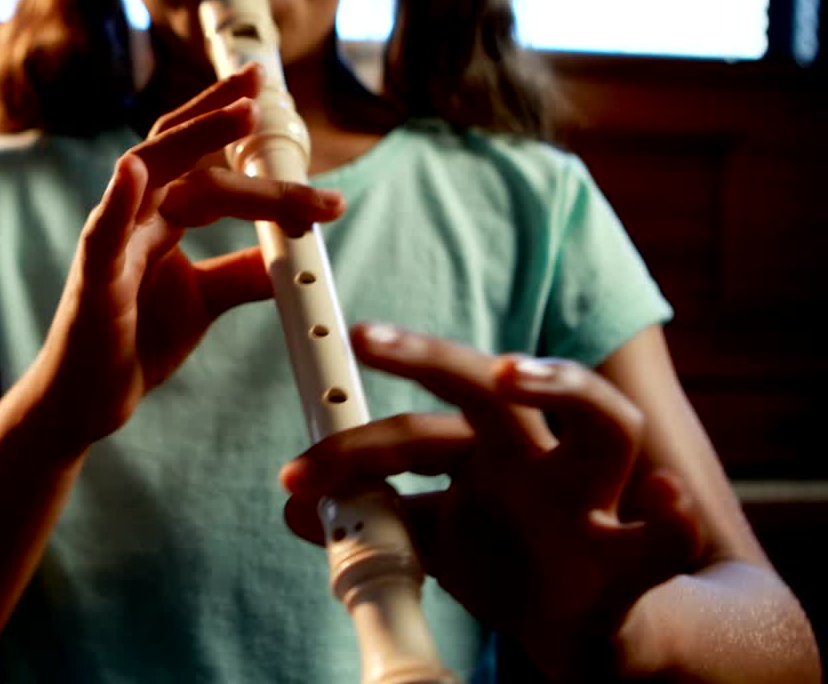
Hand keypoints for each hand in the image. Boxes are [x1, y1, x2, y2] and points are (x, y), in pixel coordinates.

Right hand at [32, 63, 344, 449]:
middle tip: (262, 86)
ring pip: (148, 175)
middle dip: (219, 114)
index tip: (268, 91)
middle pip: (178, 151)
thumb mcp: (205, 300)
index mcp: (160, 217)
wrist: (88, 401)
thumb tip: (293, 254)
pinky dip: (117, 203)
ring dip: (192, 140)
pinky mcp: (92, 281)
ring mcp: (110, 244)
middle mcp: (133, 218)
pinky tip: (133, 172)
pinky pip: (102, 234)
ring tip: (238, 112)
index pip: (199, 158)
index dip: (229, 124)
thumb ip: (242, 271)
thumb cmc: (136, 342)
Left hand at [279, 322, 703, 681]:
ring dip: (562, 385)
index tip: (294, 475)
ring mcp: (589, 501)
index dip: (352, 450)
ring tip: (507, 372)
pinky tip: (664, 504)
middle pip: (492, 387)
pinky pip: (666, 539)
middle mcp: (537, 458)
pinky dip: (670, 523)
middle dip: (430, 354)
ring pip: (605, 422)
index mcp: (483, 451)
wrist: (586, 627)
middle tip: (365, 337)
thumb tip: (295, 508)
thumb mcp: (433, 538)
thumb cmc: (509, 559)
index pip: (414, 432)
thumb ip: (375, 518)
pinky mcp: (631, 562)